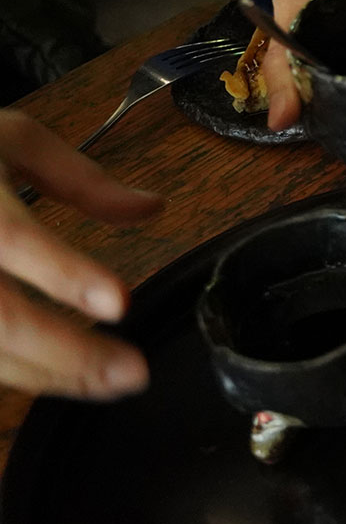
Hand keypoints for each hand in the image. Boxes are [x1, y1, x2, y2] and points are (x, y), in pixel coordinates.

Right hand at [0, 111, 159, 398]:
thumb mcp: (12, 140)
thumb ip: (81, 179)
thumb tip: (152, 208)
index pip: (13, 239)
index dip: (66, 275)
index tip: (119, 303)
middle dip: (68, 355)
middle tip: (131, 373)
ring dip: (45, 377)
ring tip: (105, 383)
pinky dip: (13, 374)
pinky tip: (52, 378)